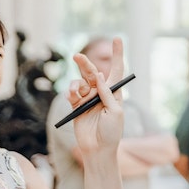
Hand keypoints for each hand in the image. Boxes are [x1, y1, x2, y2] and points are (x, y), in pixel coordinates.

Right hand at [68, 38, 125, 155]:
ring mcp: (87, 99)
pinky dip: (71, 93)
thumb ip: (106, 93)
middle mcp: (100, 93)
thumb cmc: (111, 132)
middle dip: (84, 63)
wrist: (97, 149)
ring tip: (76, 93)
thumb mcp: (115, 112)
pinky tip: (72, 98)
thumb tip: (99, 75)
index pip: (116, 70)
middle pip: (92, 72)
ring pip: (79, 82)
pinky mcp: (76, 106)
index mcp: (114, 93)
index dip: (117, 55)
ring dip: (76, 85)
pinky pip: (71, 93)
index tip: (117, 39)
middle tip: (76, 56)